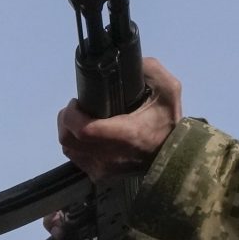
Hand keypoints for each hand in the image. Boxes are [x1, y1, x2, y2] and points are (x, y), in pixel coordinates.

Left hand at [56, 57, 181, 181]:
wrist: (173, 157)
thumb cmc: (168, 122)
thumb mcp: (169, 89)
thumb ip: (150, 70)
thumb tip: (131, 63)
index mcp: (125, 135)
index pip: (83, 130)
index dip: (72, 114)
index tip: (78, 101)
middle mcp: (110, 156)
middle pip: (68, 140)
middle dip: (66, 119)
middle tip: (78, 107)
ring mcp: (103, 169)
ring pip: (69, 150)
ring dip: (69, 132)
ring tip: (82, 119)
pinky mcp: (101, 176)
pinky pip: (76, 159)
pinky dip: (76, 145)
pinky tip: (87, 135)